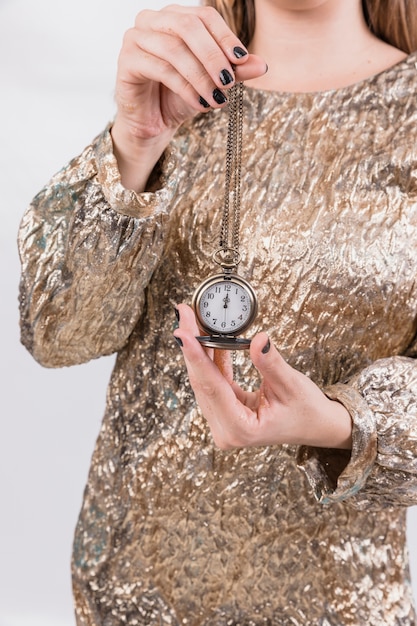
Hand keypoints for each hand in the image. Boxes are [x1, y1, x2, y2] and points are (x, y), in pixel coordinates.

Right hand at [111, 5, 266, 189]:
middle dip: (213, 56)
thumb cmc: (180, 96)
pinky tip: (199, 104)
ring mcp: (135, 38)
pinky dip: (185, 88)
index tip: (242, 59)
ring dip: (200, 76)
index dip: (225, 36)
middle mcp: (152, 21)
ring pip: (174, 49)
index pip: (204, 16)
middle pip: (189, 26)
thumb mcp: (212, 83)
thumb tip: (261, 64)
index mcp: (175, 17)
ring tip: (217, 99)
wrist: (153, 123)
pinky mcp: (126, 61)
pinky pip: (160, 69)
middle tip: (229, 82)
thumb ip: (234, 71)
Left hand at [174, 304, 352, 450]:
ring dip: (199, 350)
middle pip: (201, 381)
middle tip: (184, 315)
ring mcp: (224, 422)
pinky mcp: (226, 411)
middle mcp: (226, 429)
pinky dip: (213, 359)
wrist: (318, 426)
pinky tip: (210, 338)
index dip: (195, 356)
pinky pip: (214, 381)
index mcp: (240, 428)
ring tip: (193, 321)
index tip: (182, 333)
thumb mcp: (291, 385)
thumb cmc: (307, 411)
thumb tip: (258, 339)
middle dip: (192, 346)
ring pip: (204, 380)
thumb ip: (271, 363)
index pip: (211, 386)